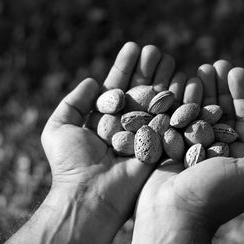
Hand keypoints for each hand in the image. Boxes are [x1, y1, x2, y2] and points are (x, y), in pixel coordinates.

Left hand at [0, 42, 182, 243]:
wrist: (90, 195)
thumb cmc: (70, 163)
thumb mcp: (58, 128)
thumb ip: (73, 103)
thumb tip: (91, 81)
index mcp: (106, 119)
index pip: (118, 86)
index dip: (126, 67)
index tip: (135, 48)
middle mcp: (127, 125)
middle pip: (141, 92)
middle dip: (149, 70)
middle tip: (158, 51)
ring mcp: (145, 136)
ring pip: (157, 103)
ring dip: (165, 80)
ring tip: (171, 59)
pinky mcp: (160, 148)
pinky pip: (170, 122)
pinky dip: (178, 102)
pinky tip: (185, 82)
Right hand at [129, 61, 243, 243]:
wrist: (170, 214)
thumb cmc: (211, 196)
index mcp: (239, 156)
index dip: (243, 94)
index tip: (235, 71)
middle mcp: (218, 150)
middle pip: (222, 111)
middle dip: (221, 87)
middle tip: (216, 64)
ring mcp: (194, 147)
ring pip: (200, 111)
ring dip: (202, 90)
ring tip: (199, 70)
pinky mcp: (172, 146)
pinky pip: (179, 118)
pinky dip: (181, 100)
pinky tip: (182, 83)